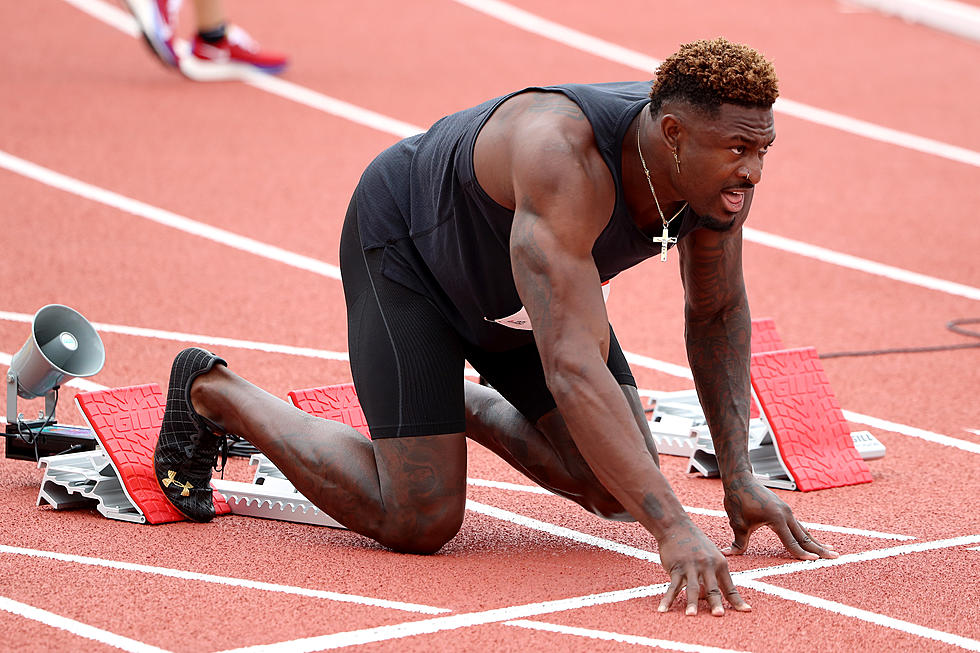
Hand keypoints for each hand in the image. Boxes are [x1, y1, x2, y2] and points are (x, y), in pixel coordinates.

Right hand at [656, 520, 751, 615]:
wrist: (676, 526)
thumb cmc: (695, 543)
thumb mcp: (710, 556)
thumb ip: (711, 577)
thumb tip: (705, 598)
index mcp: (720, 564)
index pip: (730, 587)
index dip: (737, 600)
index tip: (746, 611)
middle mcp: (707, 565)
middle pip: (712, 589)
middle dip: (715, 603)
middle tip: (719, 615)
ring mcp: (691, 567)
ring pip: (692, 588)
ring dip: (691, 602)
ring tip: (691, 615)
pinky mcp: (676, 567)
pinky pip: (672, 586)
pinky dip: (667, 599)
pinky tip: (663, 609)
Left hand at [722, 472, 838, 559]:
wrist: (740, 479)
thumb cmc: (738, 499)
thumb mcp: (737, 523)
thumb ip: (738, 542)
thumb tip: (728, 554)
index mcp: (776, 519)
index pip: (791, 541)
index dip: (801, 554)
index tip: (814, 562)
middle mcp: (786, 514)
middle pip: (805, 536)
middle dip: (819, 548)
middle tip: (835, 557)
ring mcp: (787, 511)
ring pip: (804, 530)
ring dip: (817, 541)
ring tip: (831, 550)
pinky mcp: (784, 509)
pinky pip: (798, 525)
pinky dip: (807, 534)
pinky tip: (813, 539)